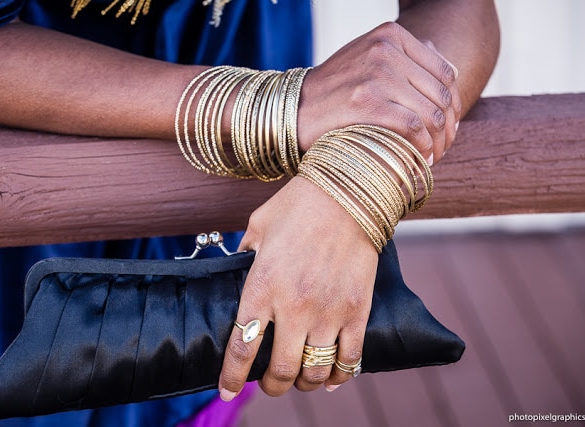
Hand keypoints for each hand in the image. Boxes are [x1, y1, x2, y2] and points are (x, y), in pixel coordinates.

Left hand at [218, 176, 378, 398]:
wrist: (349, 191)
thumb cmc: (299, 204)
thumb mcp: (258, 226)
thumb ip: (245, 254)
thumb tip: (239, 266)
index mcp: (262, 286)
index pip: (242, 347)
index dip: (231, 376)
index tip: (226, 389)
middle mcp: (294, 306)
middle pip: (279, 370)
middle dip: (271, 386)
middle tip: (268, 384)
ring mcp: (329, 311)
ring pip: (315, 371)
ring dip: (304, 383)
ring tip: (299, 379)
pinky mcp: (357, 310)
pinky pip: (350, 358)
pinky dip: (340, 376)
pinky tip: (332, 378)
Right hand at [298, 21, 460, 164]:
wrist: (294, 109)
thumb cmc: (333, 91)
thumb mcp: (367, 59)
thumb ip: (404, 59)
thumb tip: (448, 66)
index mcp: (390, 35)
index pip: (444, 71)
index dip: (453, 104)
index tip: (449, 126)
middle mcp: (385, 49)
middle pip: (440, 94)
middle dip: (448, 127)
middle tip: (443, 147)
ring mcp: (376, 75)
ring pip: (431, 112)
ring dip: (438, 141)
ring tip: (432, 157)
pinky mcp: (367, 103)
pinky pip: (414, 126)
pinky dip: (422, 146)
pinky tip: (419, 159)